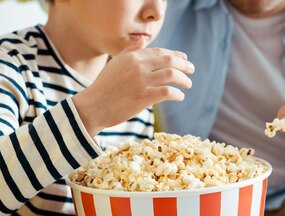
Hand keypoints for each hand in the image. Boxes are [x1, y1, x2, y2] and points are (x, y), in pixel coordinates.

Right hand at [73, 39, 194, 136]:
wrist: (93, 106)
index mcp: (132, 57)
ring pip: (171, 75)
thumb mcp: (115, 64)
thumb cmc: (104, 87)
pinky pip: (167, 92)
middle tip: (191, 69)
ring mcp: (141, 81)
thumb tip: (143, 39)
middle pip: (169, 61)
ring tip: (188, 84)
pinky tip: (179, 96)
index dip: (174, 55)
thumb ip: (130, 51)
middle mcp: (138, 66)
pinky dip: (177, 94)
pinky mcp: (143, 97)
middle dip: (184, 65)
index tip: (183, 59)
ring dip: (183, 79)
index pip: (159, 52)